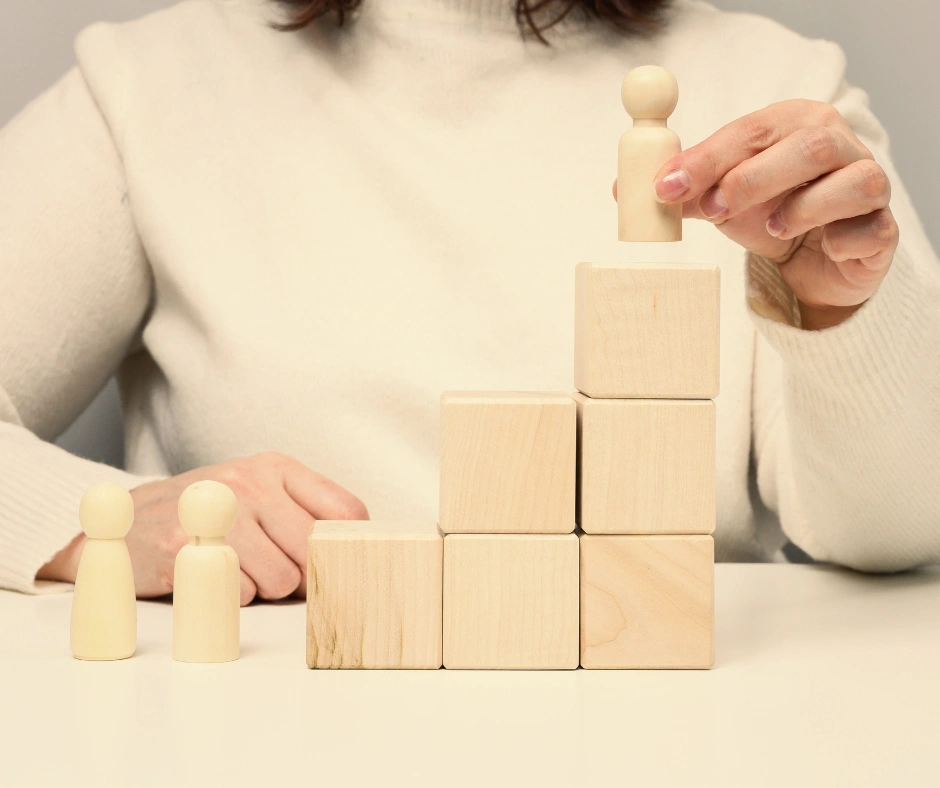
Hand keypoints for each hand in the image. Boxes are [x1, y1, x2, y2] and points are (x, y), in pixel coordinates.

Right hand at [39, 452, 367, 605]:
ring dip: (265, 589)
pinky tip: (213, 578)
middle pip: (316, 550)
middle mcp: (249, 482)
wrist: (129, 521)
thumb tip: (355, 556)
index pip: (346, 511)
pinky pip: (240, 592)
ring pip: (282, 579)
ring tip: (239, 572)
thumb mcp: (260, 496)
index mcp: (276, 467)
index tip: (338, 563)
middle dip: (305, 575)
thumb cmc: (209, 515)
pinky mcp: (185, 547)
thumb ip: (307, 516)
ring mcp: (216, 512)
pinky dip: (231, 597)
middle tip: (280, 575)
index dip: (348, 547)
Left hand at [615, 100, 898, 329]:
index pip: (752, 130)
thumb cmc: (772, 215)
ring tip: (774, 227)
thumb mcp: (722, 203)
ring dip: (802, 208)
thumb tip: (621, 190)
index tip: (666, 186)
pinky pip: (869, 229)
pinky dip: (840, 240)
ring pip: (851, 181)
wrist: (816, 262)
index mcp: (794, 125)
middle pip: (808, 145)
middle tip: (713, 209)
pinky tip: (823, 246)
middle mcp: (839, 145)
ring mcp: (869, 184)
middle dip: (752, 178)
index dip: (707, 157)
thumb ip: (683, 193)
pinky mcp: (882, 229)